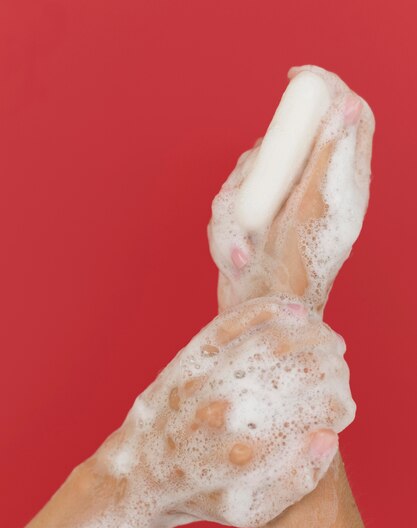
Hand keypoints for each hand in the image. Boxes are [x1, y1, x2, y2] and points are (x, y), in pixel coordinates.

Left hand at [60, 295, 352, 527]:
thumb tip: (327, 435)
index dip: (337, 394)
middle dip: (327, 357)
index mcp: (242, 453)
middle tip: (338, 355)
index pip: (310, 408)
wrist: (136, 475)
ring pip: (266, 342)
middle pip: (294, 368)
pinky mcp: (187, 359)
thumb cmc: (198, 494)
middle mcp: (221, 413)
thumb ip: (295, 481)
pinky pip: (230, 325)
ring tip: (321, 332)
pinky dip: (263, 312)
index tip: (344, 393)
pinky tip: (289, 310)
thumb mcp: (248, 508)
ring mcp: (201, 381)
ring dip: (304, 331)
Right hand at [208, 65, 374, 312]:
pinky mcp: (254, 217)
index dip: (328, 89)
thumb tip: (347, 104)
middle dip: (261, 164)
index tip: (298, 80)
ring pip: (251, 168)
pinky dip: (226, 227)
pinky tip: (235, 254)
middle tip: (255, 188)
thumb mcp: (315, 211)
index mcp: (344, 184)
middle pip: (289, 139)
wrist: (262, 316)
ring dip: (236, 205)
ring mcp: (281, 203)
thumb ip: (328, 157)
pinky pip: (230, 199)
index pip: (350, 116)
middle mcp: (313, 188)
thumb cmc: (295, 275)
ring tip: (243, 245)